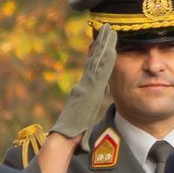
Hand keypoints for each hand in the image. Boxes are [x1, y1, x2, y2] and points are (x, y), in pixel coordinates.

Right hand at [51, 25, 118, 140]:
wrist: (61, 143)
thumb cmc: (70, 141)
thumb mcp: (82, 130)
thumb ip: (86, 127)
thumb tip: (86, 135)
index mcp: (84, 96)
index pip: (94, 73)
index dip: (99, 58)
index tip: (105, 46)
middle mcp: (83, 89)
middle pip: (95, 63)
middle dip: (101, 46)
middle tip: (109, 29)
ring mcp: (84, 89)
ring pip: (96, 63)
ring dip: (103, 47)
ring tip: (111, 31)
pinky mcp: (88, 92)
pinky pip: (98, 73)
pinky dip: (104, 60)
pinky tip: (112, 49)